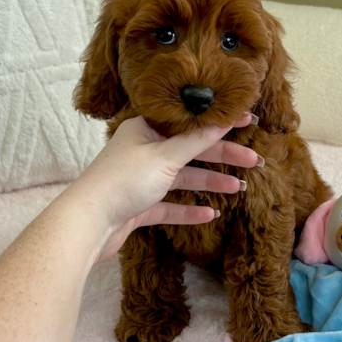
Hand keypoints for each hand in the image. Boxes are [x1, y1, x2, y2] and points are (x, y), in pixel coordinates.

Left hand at [65, 114, 259, 262]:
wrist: (88, 223)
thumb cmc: (123, 181)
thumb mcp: (164, 156)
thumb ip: (196, 141)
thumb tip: (223, 118)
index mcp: (145, 129)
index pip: (188, 122)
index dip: (218, 122)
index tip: (247, 121)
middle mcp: (143, 151)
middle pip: (189, 150)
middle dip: (222, 155)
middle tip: (254, 160)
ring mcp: (141, 180)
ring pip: (182, 179)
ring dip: (210, 182)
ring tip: (238, 188)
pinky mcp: (138, 207)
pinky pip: (169, 205)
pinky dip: (189, 209)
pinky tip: (211, 214)